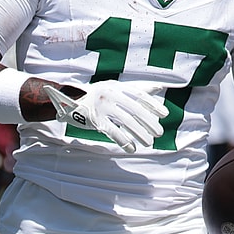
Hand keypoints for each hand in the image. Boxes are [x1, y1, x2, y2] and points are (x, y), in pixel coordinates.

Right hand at [43, 80, 168, 152]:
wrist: (68, 103)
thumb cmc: (98, 97)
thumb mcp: (115, 89)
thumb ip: (135, 89)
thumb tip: (159, 87)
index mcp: (116, 86)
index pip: (139, 95)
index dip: (152, 104)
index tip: (164, 114)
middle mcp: (110, 93)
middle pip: (134, 109)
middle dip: (148, 122)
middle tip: (158, 133)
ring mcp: (101, 106)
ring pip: (125, 121)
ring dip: (139, 134)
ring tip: (148, 142)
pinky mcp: (94, 119)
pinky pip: (113, 131)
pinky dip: (124, 141)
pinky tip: (132, 148)